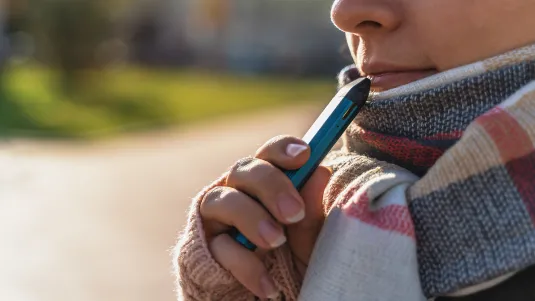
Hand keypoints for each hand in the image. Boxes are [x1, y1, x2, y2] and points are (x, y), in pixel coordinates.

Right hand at [200, 135, 330, 298]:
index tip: (304, 155)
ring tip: (276, 242)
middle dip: (270, 186)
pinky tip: (268, 284)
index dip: (282, 148)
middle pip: (243, 169)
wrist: (275, 294)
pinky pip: (219, 247)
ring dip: (251, 218)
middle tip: (293, 213)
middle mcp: (238, 190)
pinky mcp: (205, 245)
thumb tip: (320, 172)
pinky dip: (246, 265)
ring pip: (222, 200)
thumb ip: (312, 210)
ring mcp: (218, 215)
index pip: (269, 153)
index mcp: (266, 181)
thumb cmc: (294, 256)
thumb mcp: (309, 238)